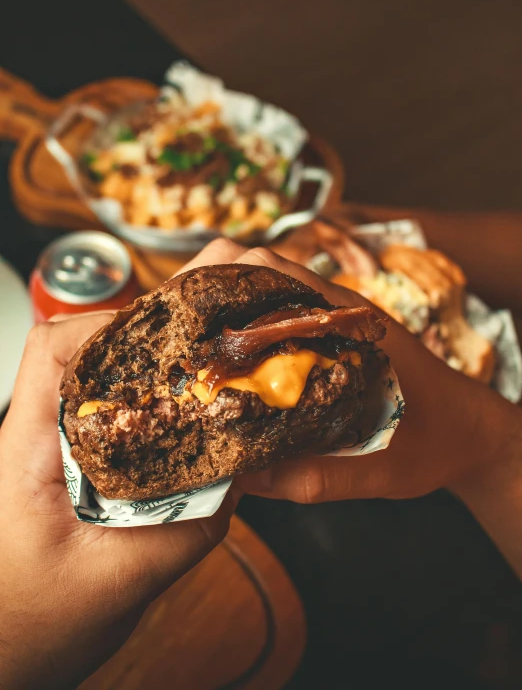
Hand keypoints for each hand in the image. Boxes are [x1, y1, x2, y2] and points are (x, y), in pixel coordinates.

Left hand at [0, 314, 235, 689]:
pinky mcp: (87, 463)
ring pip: (115, 379)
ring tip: (209, 383)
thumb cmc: (28, 624)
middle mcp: (45, 433)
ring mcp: (65, 446)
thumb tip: (238, 478)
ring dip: (162, 374)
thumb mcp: (111, 584)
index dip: (108, 326)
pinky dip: (166, 411)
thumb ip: (178, 533)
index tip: (169, 340)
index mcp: (28, 445)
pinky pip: (129, 416)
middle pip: (92, 349)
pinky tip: (197, 428)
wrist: (6, 651)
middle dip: (152, 342)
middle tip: (208, 356)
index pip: (51, 349)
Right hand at [180, 239, 517, 505]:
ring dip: (219, 302)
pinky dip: (240, 325)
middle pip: (257, 265)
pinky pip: (274, 314)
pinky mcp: (328, 337)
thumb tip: (242, 477)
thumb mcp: (379, 469)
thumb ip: (316, 476)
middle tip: (168, 329)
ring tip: (182, 342)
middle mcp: (335, 310)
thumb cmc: (435, 443)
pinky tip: (220, 363)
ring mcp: (331, 320)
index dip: (219, 278)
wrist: (472, 432)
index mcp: (348, 324)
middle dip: (204, 286)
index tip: (179, 308)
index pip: (274, 270)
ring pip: (262, 285)